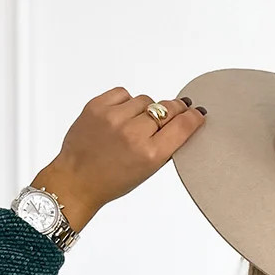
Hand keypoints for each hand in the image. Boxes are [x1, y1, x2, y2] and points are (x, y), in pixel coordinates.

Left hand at [30, 87, 205, 230]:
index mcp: (150, 155)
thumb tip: (180, 123)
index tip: (197, 112)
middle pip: (166, 108)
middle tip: (177, 109)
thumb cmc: (111, 181)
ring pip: (145, 100)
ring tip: (135, 125)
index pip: (182, 126)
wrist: (77, 180)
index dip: (193, 117)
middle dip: (174, 109)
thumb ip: (164, 147)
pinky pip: (123, 94)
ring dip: (145, 109)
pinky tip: (121, 116)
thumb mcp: (146, 172)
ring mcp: (114, 118)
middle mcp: (133, 134)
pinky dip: (125, 103)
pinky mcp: (97, 106)